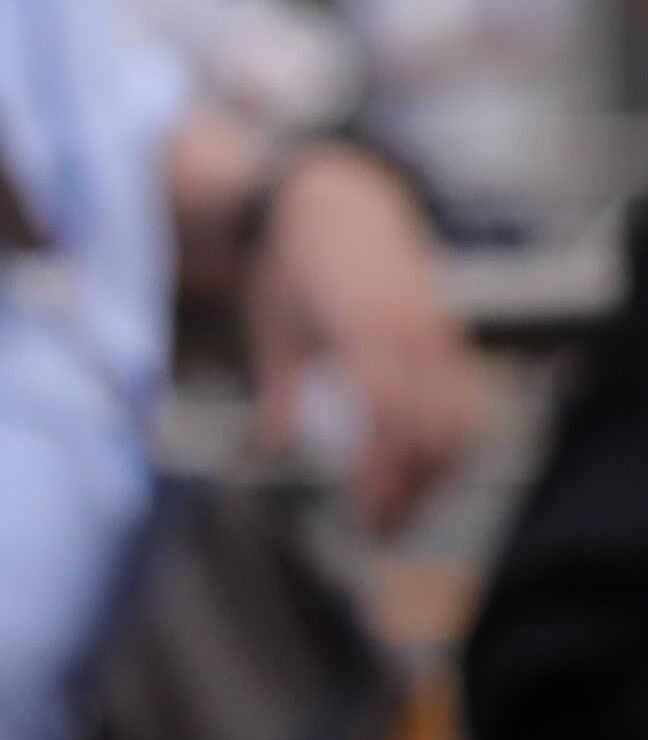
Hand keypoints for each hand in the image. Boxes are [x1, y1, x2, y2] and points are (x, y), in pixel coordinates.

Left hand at [243, 146, 484, 534]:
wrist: (337, 205)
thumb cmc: (292, 270)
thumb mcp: (272, 325)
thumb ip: (280, 387)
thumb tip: (276, 447)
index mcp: (363, 323)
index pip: (386, 410)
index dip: (382, 468)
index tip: (365, 517)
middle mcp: (413, 328)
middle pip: (431, 426)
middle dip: (411, 488)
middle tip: (378, 533)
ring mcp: (438, 332)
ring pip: (459, 418)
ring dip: (436, 475)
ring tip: (398, 515)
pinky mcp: (450, 338)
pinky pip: (467, 400)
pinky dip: (451, 445)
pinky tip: (423, 478)